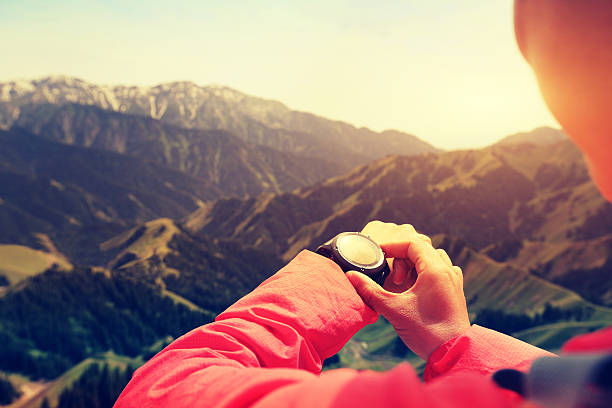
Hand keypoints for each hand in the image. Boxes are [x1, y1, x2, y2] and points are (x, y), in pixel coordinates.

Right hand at [346, 221, 469, 359]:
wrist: (453, 354)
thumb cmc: (426, 331)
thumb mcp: (393, 309)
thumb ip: (370, 290)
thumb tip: (350, 275)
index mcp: (435, 269)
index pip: (412, 243)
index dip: (392, 245)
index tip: (377, 254)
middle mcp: (448, 271)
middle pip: (423, 249)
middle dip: (402, 257)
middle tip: (391, 275)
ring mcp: (454, 281)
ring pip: (434, 259)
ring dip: (416, 264)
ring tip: (403, 281)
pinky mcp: (455, 292)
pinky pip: (442, 271)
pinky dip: (428, 272)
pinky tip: (418, 286)